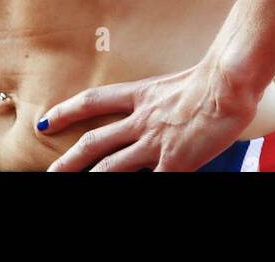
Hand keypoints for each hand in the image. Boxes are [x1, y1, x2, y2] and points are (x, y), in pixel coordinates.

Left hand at [37, 58, 260, 171]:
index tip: (46, 121)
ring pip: (111, 167)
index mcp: (141, 94)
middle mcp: (141, 119)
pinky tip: (131, 195)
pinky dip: (137, 189)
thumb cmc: (213, 79)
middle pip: (95, 141)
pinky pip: (150, 183)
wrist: (228, 84)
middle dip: (69, 160)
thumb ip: (160, 101)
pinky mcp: (174, 162)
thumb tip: (157, 111)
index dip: (67, 111)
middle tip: (50, 172)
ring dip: (90, 179)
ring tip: (71, 187)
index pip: (94, 101)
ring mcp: (155, 142)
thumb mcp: (175, 84)